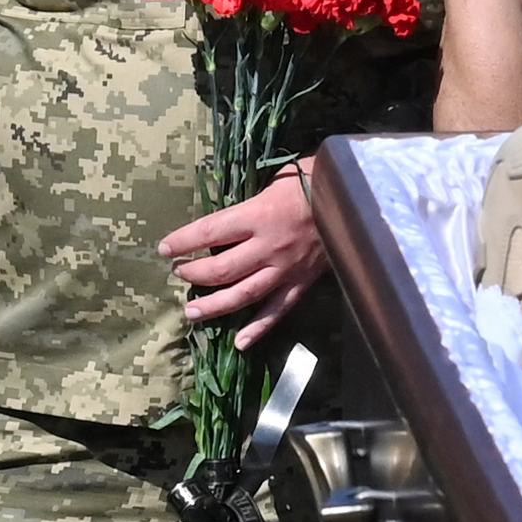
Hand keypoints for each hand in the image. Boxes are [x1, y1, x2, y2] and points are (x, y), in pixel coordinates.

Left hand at [162, 167, 324, 334]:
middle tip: (178, 275)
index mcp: (257, 215)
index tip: (165, 249)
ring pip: (242, 295)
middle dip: (193, 274)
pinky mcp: (302, 282)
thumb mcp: (274, 182)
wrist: (356, 196)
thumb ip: (250, 204)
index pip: (209, 232)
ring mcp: (285, 269)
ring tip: (191, 313)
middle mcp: (267, 246)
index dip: (183, 242)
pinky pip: (277, 310)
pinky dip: (258, 329)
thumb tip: (229, 218)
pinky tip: (240, 343)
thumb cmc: (313, 178)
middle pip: (220, 269)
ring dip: (214, 306)